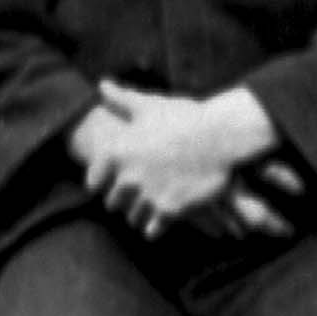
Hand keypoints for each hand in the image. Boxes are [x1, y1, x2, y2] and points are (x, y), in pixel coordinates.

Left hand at [75, 84, 291, 240]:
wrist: (223, 135)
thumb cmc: (186, 118)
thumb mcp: (151, 106)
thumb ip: (121, 100)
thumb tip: (102, 84)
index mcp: (116, 152)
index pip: (93, 185)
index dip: (106, 182)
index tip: (122, 178)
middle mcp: (127, 176)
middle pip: (113, 203)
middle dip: (127, 198)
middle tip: (146, 189)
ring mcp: (147, 195)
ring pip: (133, 218)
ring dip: (143, 212)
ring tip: (159, 200)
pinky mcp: (168, 211)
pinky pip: (152, 230)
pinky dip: (159, 225)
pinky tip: (170, 212)